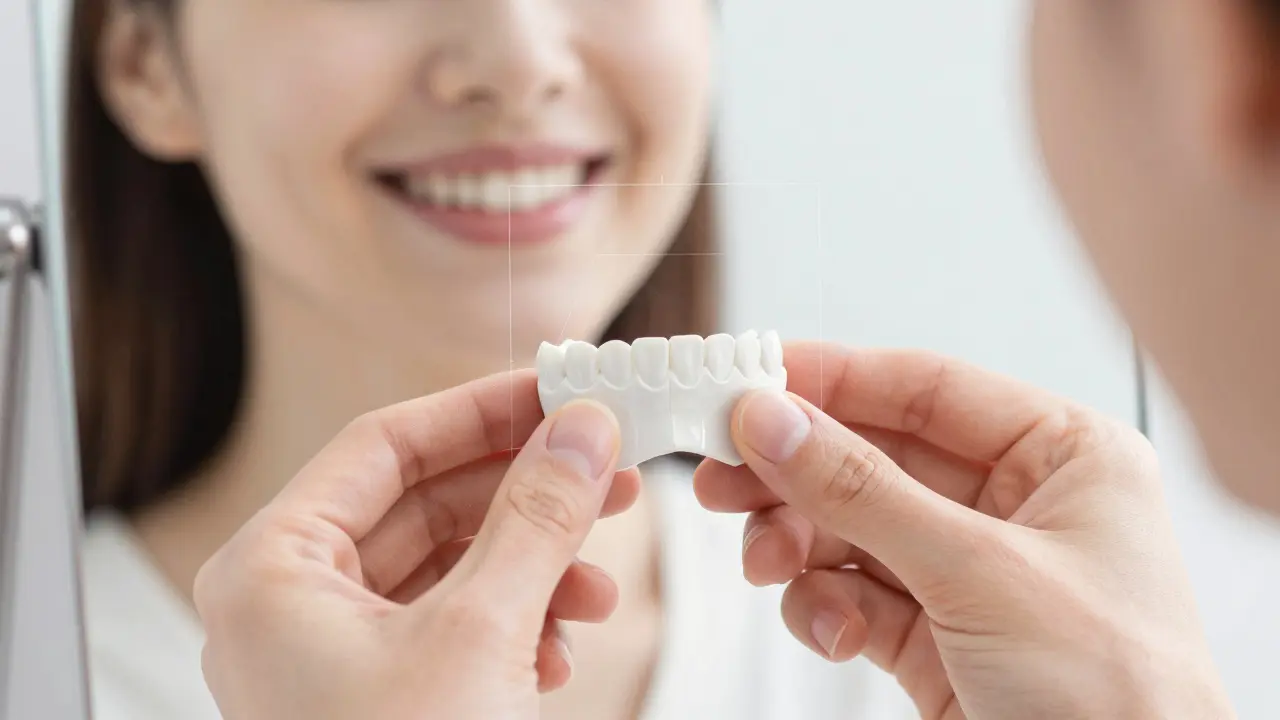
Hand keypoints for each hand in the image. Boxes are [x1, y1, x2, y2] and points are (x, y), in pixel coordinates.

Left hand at [193, 371, 638, 719]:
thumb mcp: (480, 638)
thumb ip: (534, 520)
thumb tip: (579, 431)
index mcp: (274, 572)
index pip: (384, 445)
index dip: (481, 410)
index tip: (559, 391)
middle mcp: (293, 604)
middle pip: (423, 502)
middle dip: (523, 492)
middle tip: (601, 467)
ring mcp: (334, 655)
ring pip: (449, 564)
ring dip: (533, 563)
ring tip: (596, 579)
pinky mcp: (380, 696)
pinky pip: (456, 623)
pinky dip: (517, 620)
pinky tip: (563, 642)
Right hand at [695, 343, 1234, 719]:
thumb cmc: (1122, 700)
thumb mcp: (981, 575)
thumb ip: (864, 492)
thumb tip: (775, 422)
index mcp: (1063, 459)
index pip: (926, 390)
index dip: (833, 380)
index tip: (749, 381)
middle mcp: (1016, 508)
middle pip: (874, 457)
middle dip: (796, 472)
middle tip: (724, 472)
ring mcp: (972, 575)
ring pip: (851, 528)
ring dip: (799, 544)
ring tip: (768, 562)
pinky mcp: (936, 637)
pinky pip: (853, 594)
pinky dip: (825, 608)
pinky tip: (835, 631)